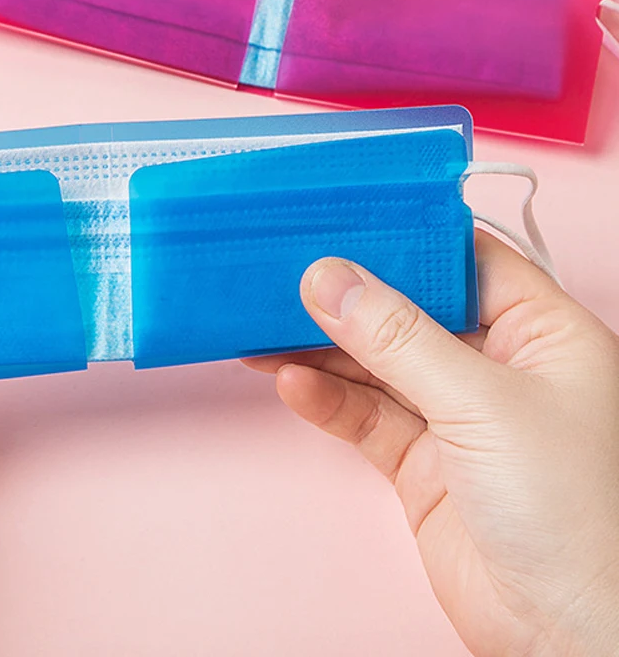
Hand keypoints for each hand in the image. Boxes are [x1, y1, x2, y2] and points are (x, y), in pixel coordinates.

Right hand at [247, 231, 618, 656]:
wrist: (569, 640)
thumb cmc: (574, 513)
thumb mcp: (482, 404)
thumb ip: (398, 338)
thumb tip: (328, 278)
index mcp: (541, 333)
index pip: (462, 261)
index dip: (401, 238)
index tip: (336, 220)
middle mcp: (499, 367)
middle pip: (408, 310)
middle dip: (346, 296)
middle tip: (280, 273)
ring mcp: (457, 416)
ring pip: (376, 363)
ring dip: (320, 347)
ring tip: (261, 325)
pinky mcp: (423, 463)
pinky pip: (364, 415)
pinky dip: (326, 399)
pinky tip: (291, 383)